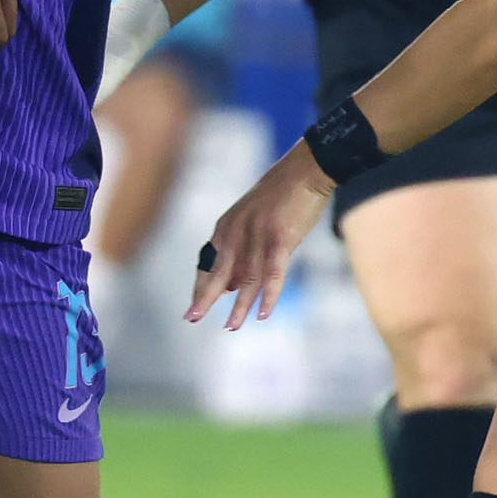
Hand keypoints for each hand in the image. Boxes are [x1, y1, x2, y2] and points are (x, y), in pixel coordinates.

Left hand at [185, 141, 333, 328]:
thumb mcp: (250, 222)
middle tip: (191, 319)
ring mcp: (257, 236)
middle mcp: (236, 232)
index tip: (194, 308)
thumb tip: (228, 285)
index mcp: (227, 227)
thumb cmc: (280, 198)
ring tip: (231, 327)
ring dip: (238, 306)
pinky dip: (269, 296)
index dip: (201, 286)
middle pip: (218, 272)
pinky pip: (272, 274)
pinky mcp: (279, 239)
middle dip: (204, 298)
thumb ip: (239, 251)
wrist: (305, 171)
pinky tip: (263, 314)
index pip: (208, 263)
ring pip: (245, 279)